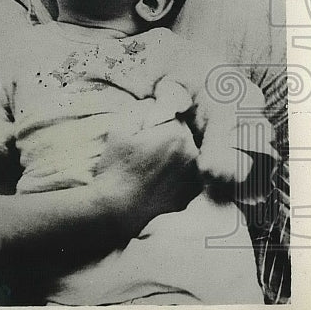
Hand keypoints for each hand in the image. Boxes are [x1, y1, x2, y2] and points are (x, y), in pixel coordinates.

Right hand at [94, 119, 201, 239]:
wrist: (118, 206)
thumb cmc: (117, 166)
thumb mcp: (120, 128)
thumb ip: (140, 109)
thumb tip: (153, 103)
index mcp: (177, 134)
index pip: (173, 116)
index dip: (156, 121)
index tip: (144, 129)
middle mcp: (192, 154)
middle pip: (182, 135)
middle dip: (167, 137)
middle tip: (146, 148)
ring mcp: (193, 176)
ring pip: (186, 156)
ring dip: (174, 155)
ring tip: (150, 165)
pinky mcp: (190, 195)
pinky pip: (186, 177)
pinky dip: (176, 175)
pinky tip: (156, 179)